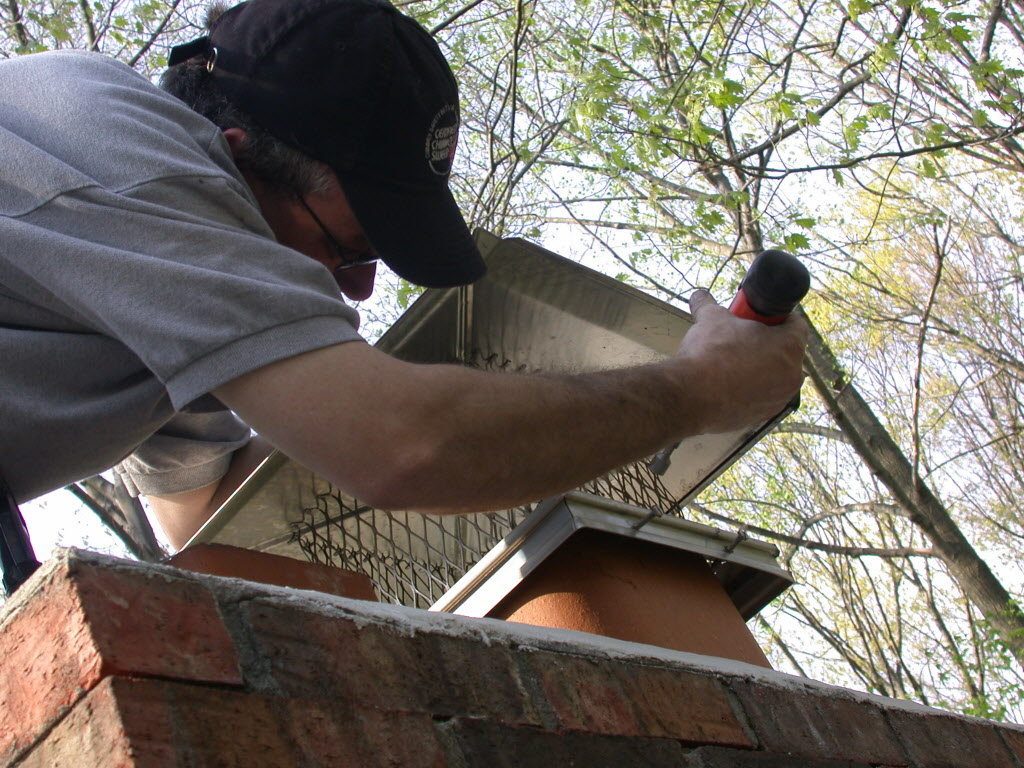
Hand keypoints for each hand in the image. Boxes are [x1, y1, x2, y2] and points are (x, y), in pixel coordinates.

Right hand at [676, 288, 808, 433]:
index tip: (759, 317)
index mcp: (789, 347)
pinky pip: (761, 397)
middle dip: (767, 344)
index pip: (797, 324)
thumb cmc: (709, 352)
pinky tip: (726, 384)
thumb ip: (708, 303)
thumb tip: (699, 294)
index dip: (777, 317)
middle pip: (786, 352)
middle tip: (742, 338)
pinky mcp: (761, 416)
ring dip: (759, 368)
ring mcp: (778, 400)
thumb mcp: (710, 319)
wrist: (690, 397)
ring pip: (774, 376)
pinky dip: (749, 389)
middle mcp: (792, 375)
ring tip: (732, 362)